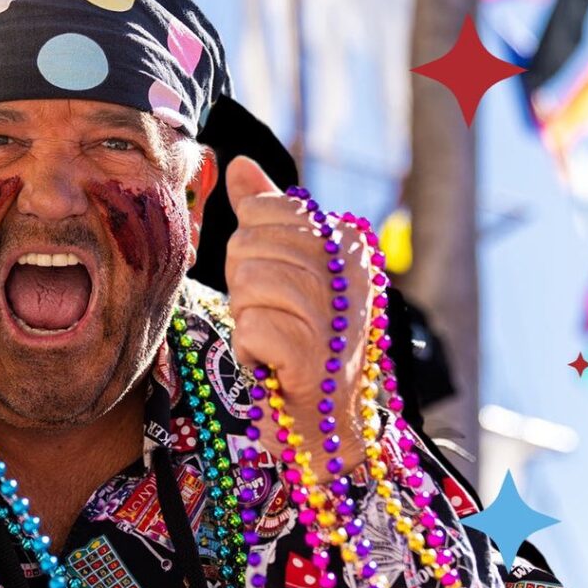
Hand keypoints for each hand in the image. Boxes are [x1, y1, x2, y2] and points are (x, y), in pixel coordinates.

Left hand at [224, 156, 372, 481]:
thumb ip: (267, 213)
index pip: (262, 210)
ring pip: (247, 285)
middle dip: (243, 287)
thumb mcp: (290, 269)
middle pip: (247, 246)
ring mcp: (335, 313)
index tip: (273, 284)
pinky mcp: (314, 356)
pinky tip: (272, 365)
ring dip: (246, 320)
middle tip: (271, 319)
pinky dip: (250, 351)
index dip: (250, 249)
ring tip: (273, 342)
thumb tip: (237, 163)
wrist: (331, 423)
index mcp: (348, 241)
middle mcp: (350, 270)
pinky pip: (250, 328)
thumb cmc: (306, 342)